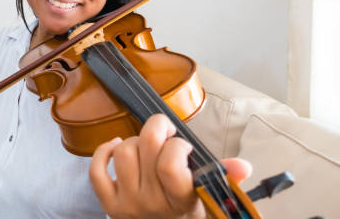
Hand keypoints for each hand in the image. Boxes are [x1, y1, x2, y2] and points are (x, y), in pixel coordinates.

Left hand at [89, 114, 251, 218]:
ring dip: (135, 141)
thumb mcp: (208, 197)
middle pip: (146, 147)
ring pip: (123, 153)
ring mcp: (128, 203)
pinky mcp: (109, 203)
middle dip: (157, 128)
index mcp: (181, 200)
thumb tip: (244, 166)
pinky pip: (96, 171)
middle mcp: (151, 202)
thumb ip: (222, 177)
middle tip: (165, 132)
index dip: (176, 145)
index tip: (182, 144)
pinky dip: (104, 152)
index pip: (170, 165)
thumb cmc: (185, 212)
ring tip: (146, 147)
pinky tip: (116, 145)